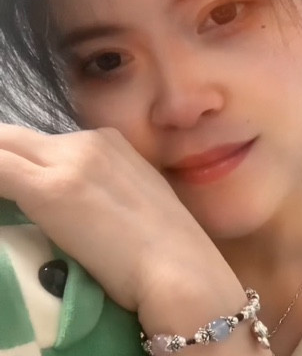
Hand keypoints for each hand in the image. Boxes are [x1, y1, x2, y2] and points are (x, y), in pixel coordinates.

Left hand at [0, 123, 241, 318]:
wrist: (179, 266)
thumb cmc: (164, 244)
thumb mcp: (134, 197)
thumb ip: (103, 185)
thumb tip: (74, 197)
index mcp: (110, 141)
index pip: (44, 145)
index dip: (21, 166)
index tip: (14, 191)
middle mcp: (89, 139)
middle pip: (15, 139)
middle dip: (2, 163)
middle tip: (9, 197)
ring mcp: (69, 161)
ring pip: (3, 149)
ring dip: (0, 174)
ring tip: (12, 201)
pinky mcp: (50, 188)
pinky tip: (1, 200)